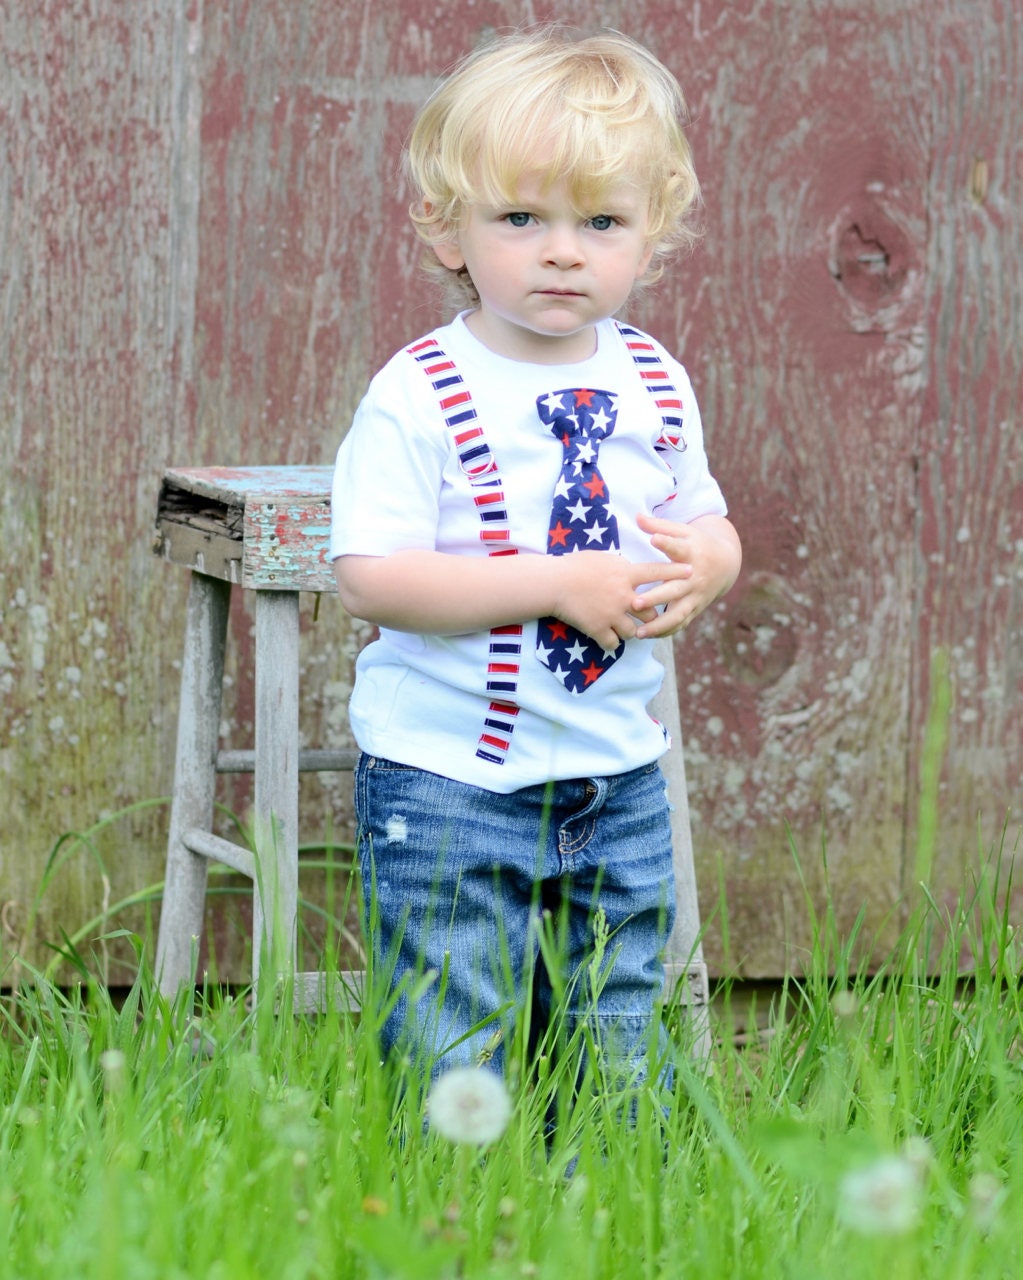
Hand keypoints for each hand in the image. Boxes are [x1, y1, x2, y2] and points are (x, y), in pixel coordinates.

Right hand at [548, 550, 693, 650]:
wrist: (553, 584)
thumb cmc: (574, 565)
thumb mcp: (601, 557)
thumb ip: (619, 564)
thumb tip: (629, 566)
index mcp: (625, 574)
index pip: (657, 572)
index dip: (676, 572)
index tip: (692, 572)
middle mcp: (624, 596)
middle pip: (650, 610)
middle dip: (651, 615)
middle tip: (650, 616)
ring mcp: (612, 615)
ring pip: (635, 631)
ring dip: (634, 632)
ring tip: (628, 630)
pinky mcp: (599, 629)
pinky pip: (614, 644)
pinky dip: (613, 643)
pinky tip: (609, 640)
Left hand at [631, 513, 741, 637]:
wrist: (726, 564)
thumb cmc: (697, 544)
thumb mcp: (683, 531)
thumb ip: (660, 526)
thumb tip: (637, 517)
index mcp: (691, 553)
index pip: (679, 547)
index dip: (667, 543)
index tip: (655, 539)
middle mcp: (694, 577)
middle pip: (674, 589)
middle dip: (655, 597)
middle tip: (635, 603)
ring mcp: (695, 596)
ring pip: (678, 614)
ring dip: (658, 624)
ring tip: (638, 632)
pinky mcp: (695, 608)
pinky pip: (680, 624)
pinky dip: (665, 631)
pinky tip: (647, 636)